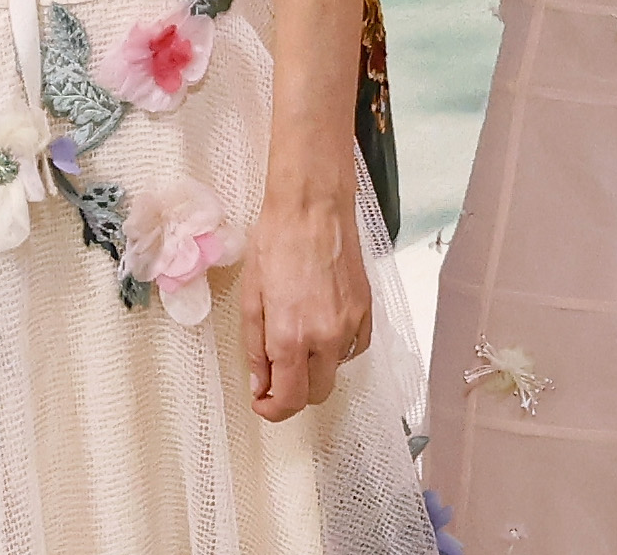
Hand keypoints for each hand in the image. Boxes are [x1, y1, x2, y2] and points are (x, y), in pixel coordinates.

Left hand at [241, 181, 367, 422]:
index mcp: (291, 335)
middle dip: (293, 393)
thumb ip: (254, 346)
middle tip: (276, 377)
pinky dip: (336, 350)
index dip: (273, 410)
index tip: (264, 402)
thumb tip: (260, 381)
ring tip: (297, 340)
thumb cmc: (276, 240)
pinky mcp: (366, 311)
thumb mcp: (250, 296)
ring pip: (335, 372)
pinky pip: (354, 349)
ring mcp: (351, 325)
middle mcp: (326, 337)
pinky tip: (321, 328)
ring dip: (314, 370)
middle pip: (315, 394)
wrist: (313, 207)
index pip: (289, 399)